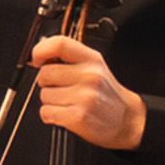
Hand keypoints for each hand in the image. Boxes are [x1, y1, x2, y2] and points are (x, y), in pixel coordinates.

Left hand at [24, 34, 147, 153]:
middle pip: (45, 73)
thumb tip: (41, 56)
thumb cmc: (107, 95)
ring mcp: (84, 96)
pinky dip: (51, 116)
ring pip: (44, 95)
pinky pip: (46, 112)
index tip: (37, 59)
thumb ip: (71, 59)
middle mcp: (89, 75)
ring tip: (68, 103)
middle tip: (61, 89)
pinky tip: (66, 114)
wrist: (127, 121)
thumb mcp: (96, 68)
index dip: (41, 50)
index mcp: (93, 59)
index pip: (60, 43)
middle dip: (47, 83)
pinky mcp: (78, 116)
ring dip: (50, 102)